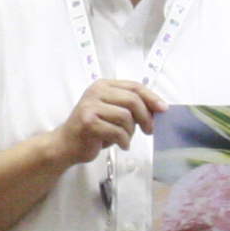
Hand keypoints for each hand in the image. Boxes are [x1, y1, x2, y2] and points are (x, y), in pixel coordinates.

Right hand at [47, 80, 165, 171]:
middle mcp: (95, 92)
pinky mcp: (89, 122)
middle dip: (145, 117)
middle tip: (149, 130)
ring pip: (126, 117)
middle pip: (132, 100)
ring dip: (131, 132)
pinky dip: (124, 141)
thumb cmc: (92, 129)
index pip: (134, 86)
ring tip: (125, 139)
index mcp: (103, 85)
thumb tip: (158, 108)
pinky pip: (118, 132)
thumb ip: (129, 106)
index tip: (163, 109)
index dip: (151, 97)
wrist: (66, 145)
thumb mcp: (111, 112)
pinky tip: (121, 145)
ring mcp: (90, 106)